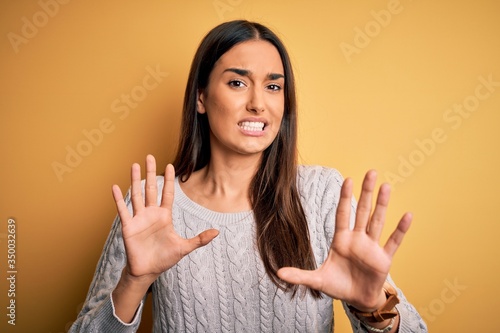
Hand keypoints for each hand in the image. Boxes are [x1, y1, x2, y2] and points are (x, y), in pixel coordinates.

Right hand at [112, 155, 218, 282]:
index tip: (170, 165)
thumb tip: (217, 232)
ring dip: (135, 180)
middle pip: (151, 188)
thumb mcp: (184, 248)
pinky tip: (115, 187)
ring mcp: (139, 219)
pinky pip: (123, 210)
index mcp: (164, 216)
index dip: (169, 180)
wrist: (147, 271)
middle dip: (151, 173)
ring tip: (134, 165)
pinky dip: (118, 199)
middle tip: (149, 156)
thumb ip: (200, 239)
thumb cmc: (164, 259)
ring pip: (137, 195)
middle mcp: (151, 214)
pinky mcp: (128, 227)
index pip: (168, 193)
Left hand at [277, 170, 411, 310]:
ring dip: (382, 205)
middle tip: (371, 172)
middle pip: (362, 211)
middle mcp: (357, 239)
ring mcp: (371, 247)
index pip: (342, 214)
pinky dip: (400, 230)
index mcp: (341, 240)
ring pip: (377, 221)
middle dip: (366, 192)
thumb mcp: (318, 280)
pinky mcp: (384, 259)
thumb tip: (279, 273)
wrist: (357, 300)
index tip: (347, 180)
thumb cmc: (338, 286)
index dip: (345, 198)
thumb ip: (300, 275)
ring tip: (386, 186)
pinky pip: (393, 242)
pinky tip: (407, 215)